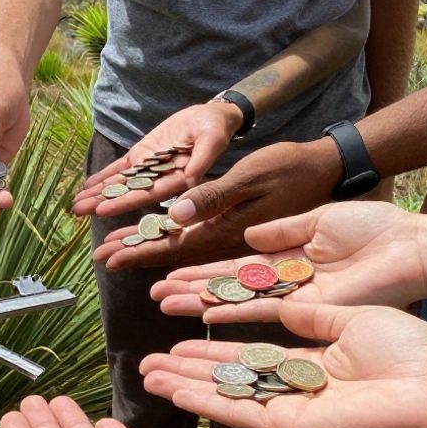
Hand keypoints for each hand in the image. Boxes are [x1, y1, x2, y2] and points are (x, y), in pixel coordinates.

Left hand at [71, 101, 240, 217]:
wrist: (209, 117)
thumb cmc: (215, 127)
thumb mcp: (212, 139)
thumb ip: (202, 159)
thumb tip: (192, 180)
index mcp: (178, 181)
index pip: (148, 194)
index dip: (126, 202)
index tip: (103, 210)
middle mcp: (160, 180)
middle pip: (128, 193)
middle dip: (103, 202)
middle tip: (77, 211)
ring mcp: (149, 169)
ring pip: (121, 183)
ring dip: (99, 193)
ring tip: (76, 204)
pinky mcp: (143, 157)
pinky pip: (121, 169)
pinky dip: (105, 176)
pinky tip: (88, 186)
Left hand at [89, 139, 341, 270]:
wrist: (324, 170)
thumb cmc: (288, 168)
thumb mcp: (249, 177)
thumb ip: (212, 198)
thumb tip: (173, 217)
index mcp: (226, 233)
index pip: (173, 249)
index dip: (138, 253)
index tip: (108, 259)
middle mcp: (227, 242)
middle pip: (173, 254)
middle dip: (136, 254)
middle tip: (101, 256)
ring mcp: (233, 238)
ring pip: (183, 249)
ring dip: (150, 248)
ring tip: (118, 247)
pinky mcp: (238, 229)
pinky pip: (198, 241)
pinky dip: (172, 240)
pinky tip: (158, 237)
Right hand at [141, 303, 426, 427]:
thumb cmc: (407, 344)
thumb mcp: (347, 310)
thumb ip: (305, 307)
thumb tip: (273, 288)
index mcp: (310, 351)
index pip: (249, 340)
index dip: (212, 330)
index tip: (179, 318)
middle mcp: (294, 381)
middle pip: (230, 370)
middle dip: (187, 365)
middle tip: (148, 360)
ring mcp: (291, 404)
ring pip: (228, 392)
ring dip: (186, 384)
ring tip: (148, 375)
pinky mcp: (293, 426)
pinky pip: (243, 413)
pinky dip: (208, 403)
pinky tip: (176, 392)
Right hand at [149, 202, 426, 323]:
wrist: (413, 248)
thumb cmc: (376, 229)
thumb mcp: (322, 220)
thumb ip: (284, 230)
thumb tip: (248, 235)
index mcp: (290, 263)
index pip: (237, 271)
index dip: (204, 273)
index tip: (171, 273)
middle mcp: (288, 289)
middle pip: (230, 293)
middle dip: (192, 295)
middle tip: (156, 297)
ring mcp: (298, 307)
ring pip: (240, 309)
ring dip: (202, 309)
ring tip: (167, 311)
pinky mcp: (312, 316)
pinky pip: (265, 318)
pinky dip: (234, 317)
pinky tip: (205, 315)